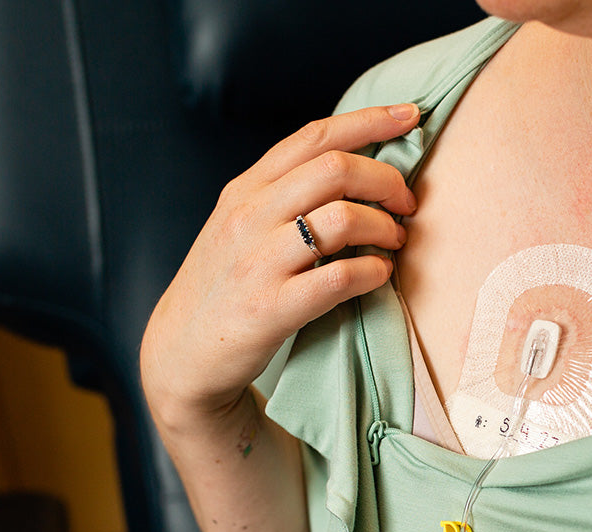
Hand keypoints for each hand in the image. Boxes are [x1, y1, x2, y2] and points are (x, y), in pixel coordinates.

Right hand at [142, 103, 420, 426]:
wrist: (181, 354)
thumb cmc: (220, 292)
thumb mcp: (235, 228)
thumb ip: (279, 197)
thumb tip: (348, 170)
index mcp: (244, 191)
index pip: (314, 137)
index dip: (370, 121)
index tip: (410, 117)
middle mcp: (248, 218)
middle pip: (336, 169)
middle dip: (387, 180)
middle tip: (405, 204)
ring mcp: (258, 263)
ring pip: (343, 218)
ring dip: (384, 228)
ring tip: (392, 243)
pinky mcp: (271, 309)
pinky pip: (339, 277)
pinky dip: (372, 272)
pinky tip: (377, 276)